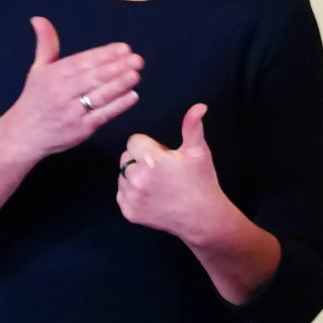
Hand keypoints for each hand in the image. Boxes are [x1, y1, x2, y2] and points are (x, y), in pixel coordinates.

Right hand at [0, 17, 140, 162]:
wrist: (22, 135)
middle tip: (137, 59)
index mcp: (53, 76)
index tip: (124, 47)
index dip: (104, 54)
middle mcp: (61, 93)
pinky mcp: (80, 130)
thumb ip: (46, 44)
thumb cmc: (35, 98)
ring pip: (99, 96)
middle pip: (93, 78)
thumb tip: (39, 19)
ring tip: (136, 74)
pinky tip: (132, 95)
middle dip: (117, 67)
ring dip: (120, 85)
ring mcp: (71, 112)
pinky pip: (102, 115)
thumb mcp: (38, 69)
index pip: (82, 62)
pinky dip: (118, 106)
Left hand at [116, 103, 245, 248]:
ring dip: (134, 175)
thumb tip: (199, 106)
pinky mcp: (128, 212)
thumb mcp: (198, 151)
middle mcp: (136, 178)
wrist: (201, 217)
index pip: (134, 141)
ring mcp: (130, 197)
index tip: (164, 155)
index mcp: (151, 160)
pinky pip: (121, 193)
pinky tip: (150, 195)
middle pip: (126, 157)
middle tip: (162, 169)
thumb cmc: (201, 181)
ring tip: (156, 183)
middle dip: (140, 159)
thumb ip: (192, 126)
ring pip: (122, 175)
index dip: (150, 145)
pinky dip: (132, 192)